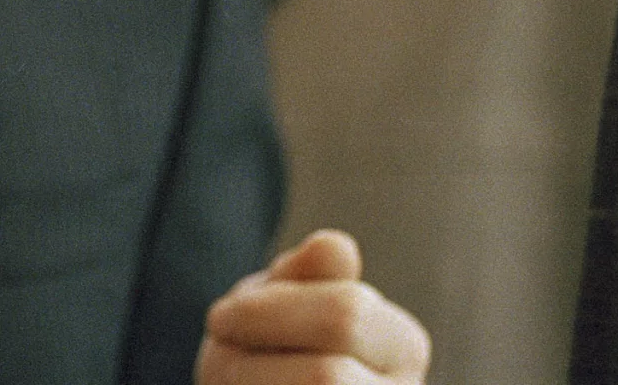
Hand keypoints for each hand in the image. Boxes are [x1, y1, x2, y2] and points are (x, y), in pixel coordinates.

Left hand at [196, 229, 430, 383]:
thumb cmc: (266, 351)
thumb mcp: (278, 302)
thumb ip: (305, 276)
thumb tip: (335, 246)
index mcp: (400, 344)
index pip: (345, 314)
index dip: (265, 312)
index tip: (220, 319)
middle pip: (327, 378)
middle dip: (250, 368)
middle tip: (217, 364)